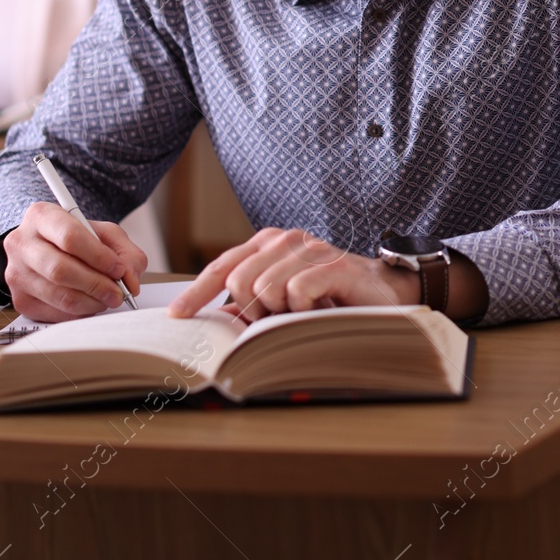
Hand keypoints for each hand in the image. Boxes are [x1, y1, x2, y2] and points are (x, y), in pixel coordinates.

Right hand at [1, 201, 147, 321]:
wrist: (48, 249)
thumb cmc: (78, 239)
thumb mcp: (104, 234)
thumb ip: (125, 252)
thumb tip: (130, 281)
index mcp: (42, 216)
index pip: (70, 237)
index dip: (99, 257)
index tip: (118, 269)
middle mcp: (22, 243)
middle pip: (60, 270)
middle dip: (96, 284)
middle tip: (118, 293)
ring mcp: (16, 273)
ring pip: (58, 295)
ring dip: (91, 302)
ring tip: (108, 298)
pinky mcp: (20, 300)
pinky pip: (55, 313)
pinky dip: (80, 313)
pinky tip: (91, 304)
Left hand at [167, 228, 417, 320]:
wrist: (382, 294)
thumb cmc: (329, 299)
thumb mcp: (282, 304)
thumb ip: (250, 307)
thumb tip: (217, 319)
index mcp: (268, 244)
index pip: (222, 267)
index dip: (196, 292)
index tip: (177, 315)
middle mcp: (286, 240)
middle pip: (238, 281)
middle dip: (253, 310)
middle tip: (279, 317)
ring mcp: (310, 249)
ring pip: (266, 288)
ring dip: (282, 312)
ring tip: (304, 311)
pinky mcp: (333, 264)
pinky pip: (296, 292)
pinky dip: (304, 309)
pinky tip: (320, 308)